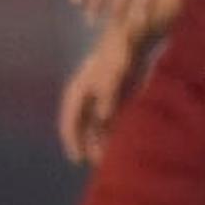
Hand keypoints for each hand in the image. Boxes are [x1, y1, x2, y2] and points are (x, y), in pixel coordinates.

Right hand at [57, 27, 136, 165]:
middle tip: (94, 162)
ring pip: (94, 128)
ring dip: (97, 142)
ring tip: (104, 160)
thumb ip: (107, 95)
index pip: (70, 120)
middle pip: (81, 127)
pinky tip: (115, 147)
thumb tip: (102, 117)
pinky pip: (106, 123)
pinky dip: (109, 135)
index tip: (77, 158)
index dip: (72, 141)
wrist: (134, 42)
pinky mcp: (112, 101)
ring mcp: (97, 99)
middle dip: (86, 145)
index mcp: (78, 91)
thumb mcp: (114, 74)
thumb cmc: (120, 55)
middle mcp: (85, 98)